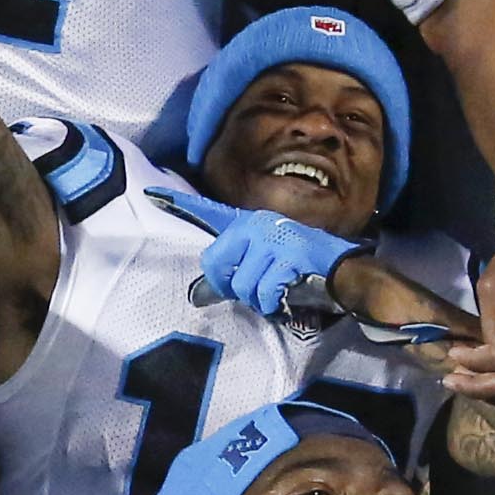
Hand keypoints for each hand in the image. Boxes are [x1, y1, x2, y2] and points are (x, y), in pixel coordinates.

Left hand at [146, 178, 363, 327]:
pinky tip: (289, 293)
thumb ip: (234, 272)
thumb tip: (200, 295)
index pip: (209, 212)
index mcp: (250, 223)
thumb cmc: (301, 270)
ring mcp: (274, 239)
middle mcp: (258, 225)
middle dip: (233, 286)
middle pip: (218, 265)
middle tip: (257, 288)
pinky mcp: (288, 257)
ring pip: (241, 285)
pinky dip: (274, 302)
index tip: (150, 192)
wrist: (344, 272)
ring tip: (279, 289)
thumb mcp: (265, 262)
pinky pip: (263, 292)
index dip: (179, 205)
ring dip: (259, 298)